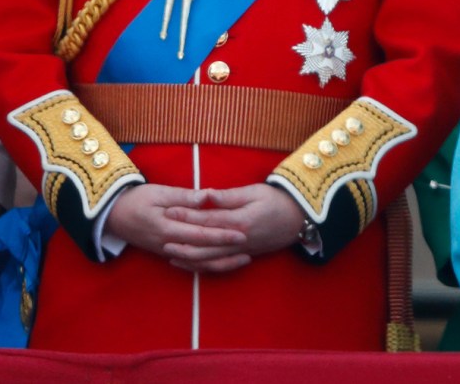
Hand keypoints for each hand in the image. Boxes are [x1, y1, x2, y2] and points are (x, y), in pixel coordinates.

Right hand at [105, 183, 246, 268]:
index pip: (200, 234)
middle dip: (226, 250)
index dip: (222, 235)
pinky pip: (190, 262)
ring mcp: (167, 251)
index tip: (242, 233)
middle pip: (202, 251)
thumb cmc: (137, 199)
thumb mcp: (159, 193)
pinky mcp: (167, 252)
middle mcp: (168, 244)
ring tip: (243, 258)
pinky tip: (222, 262)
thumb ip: (184, 197)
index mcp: (167, 228)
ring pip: (197, 261)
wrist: (113, 215)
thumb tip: (207, 197)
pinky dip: (207, 264)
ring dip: (220, 261)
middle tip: (249, 245)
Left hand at [163, 183, 304, 273]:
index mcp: (239, 221)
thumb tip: (204, 194)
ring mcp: (239, 251)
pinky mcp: (242, 256)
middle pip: (202, 244)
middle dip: (180, 239)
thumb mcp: (253, 192)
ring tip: (168, 251)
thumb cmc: (277, 200)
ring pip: (208, 259)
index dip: (185, 215)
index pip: (206, 220)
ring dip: (187, 256)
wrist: (298, 219)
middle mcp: (237, 241)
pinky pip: (218, 266)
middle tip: (160, 234)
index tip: (168, 209)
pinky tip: (188, 263)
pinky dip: (201, 266)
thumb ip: (227, 197)